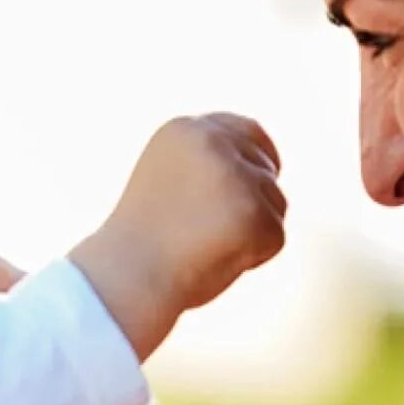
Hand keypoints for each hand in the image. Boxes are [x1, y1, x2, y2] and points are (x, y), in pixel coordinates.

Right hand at [70, 114, 286, 361]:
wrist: (128, 275)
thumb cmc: (142, 242)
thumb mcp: (167, 183)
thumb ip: (205, 169)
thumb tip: (261, 174)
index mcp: (184, 130)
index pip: (245, 129)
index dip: (260, 153)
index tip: (269, 172)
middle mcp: (212, 141)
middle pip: (265, 166)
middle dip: (259, 197)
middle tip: (237, 228)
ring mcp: (236, 176)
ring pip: (274, 203)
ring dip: (253, 231)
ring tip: (205, 248)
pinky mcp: (254, 212)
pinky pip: (275, 237)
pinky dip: (254, 257)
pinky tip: (215, 261)